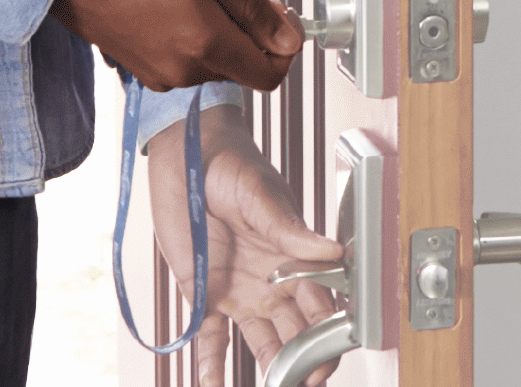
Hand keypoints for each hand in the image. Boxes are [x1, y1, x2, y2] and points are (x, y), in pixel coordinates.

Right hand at [55, 0, 302, 93]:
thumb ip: (250, 8)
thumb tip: (289, 40)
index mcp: (205, 45)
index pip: (269, 76)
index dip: (283, 47)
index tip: (276, 15)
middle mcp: (185, 71)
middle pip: (241, 65)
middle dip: (246, 30)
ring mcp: (163, 76)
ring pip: (214, 61)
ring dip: (216, 30)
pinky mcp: (145, 72)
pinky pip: (186, 60)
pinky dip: (191, 36)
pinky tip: (169, 3)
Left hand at [147, 106, 342, 385]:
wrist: (187, 157)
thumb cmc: (232, 166)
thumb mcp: (262, 196)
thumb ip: (292, 230)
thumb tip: (333, 252)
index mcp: (294, 259)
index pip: (323, 306)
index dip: (331, 335)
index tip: (332, 359)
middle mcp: (273, 283)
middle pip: (299, 335)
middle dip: (308, 364)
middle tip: (309, 384)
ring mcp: (241, 293)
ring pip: (264, 345)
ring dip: (273, 372)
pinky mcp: (205, 296)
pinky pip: (211, 340)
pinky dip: (211, 367)